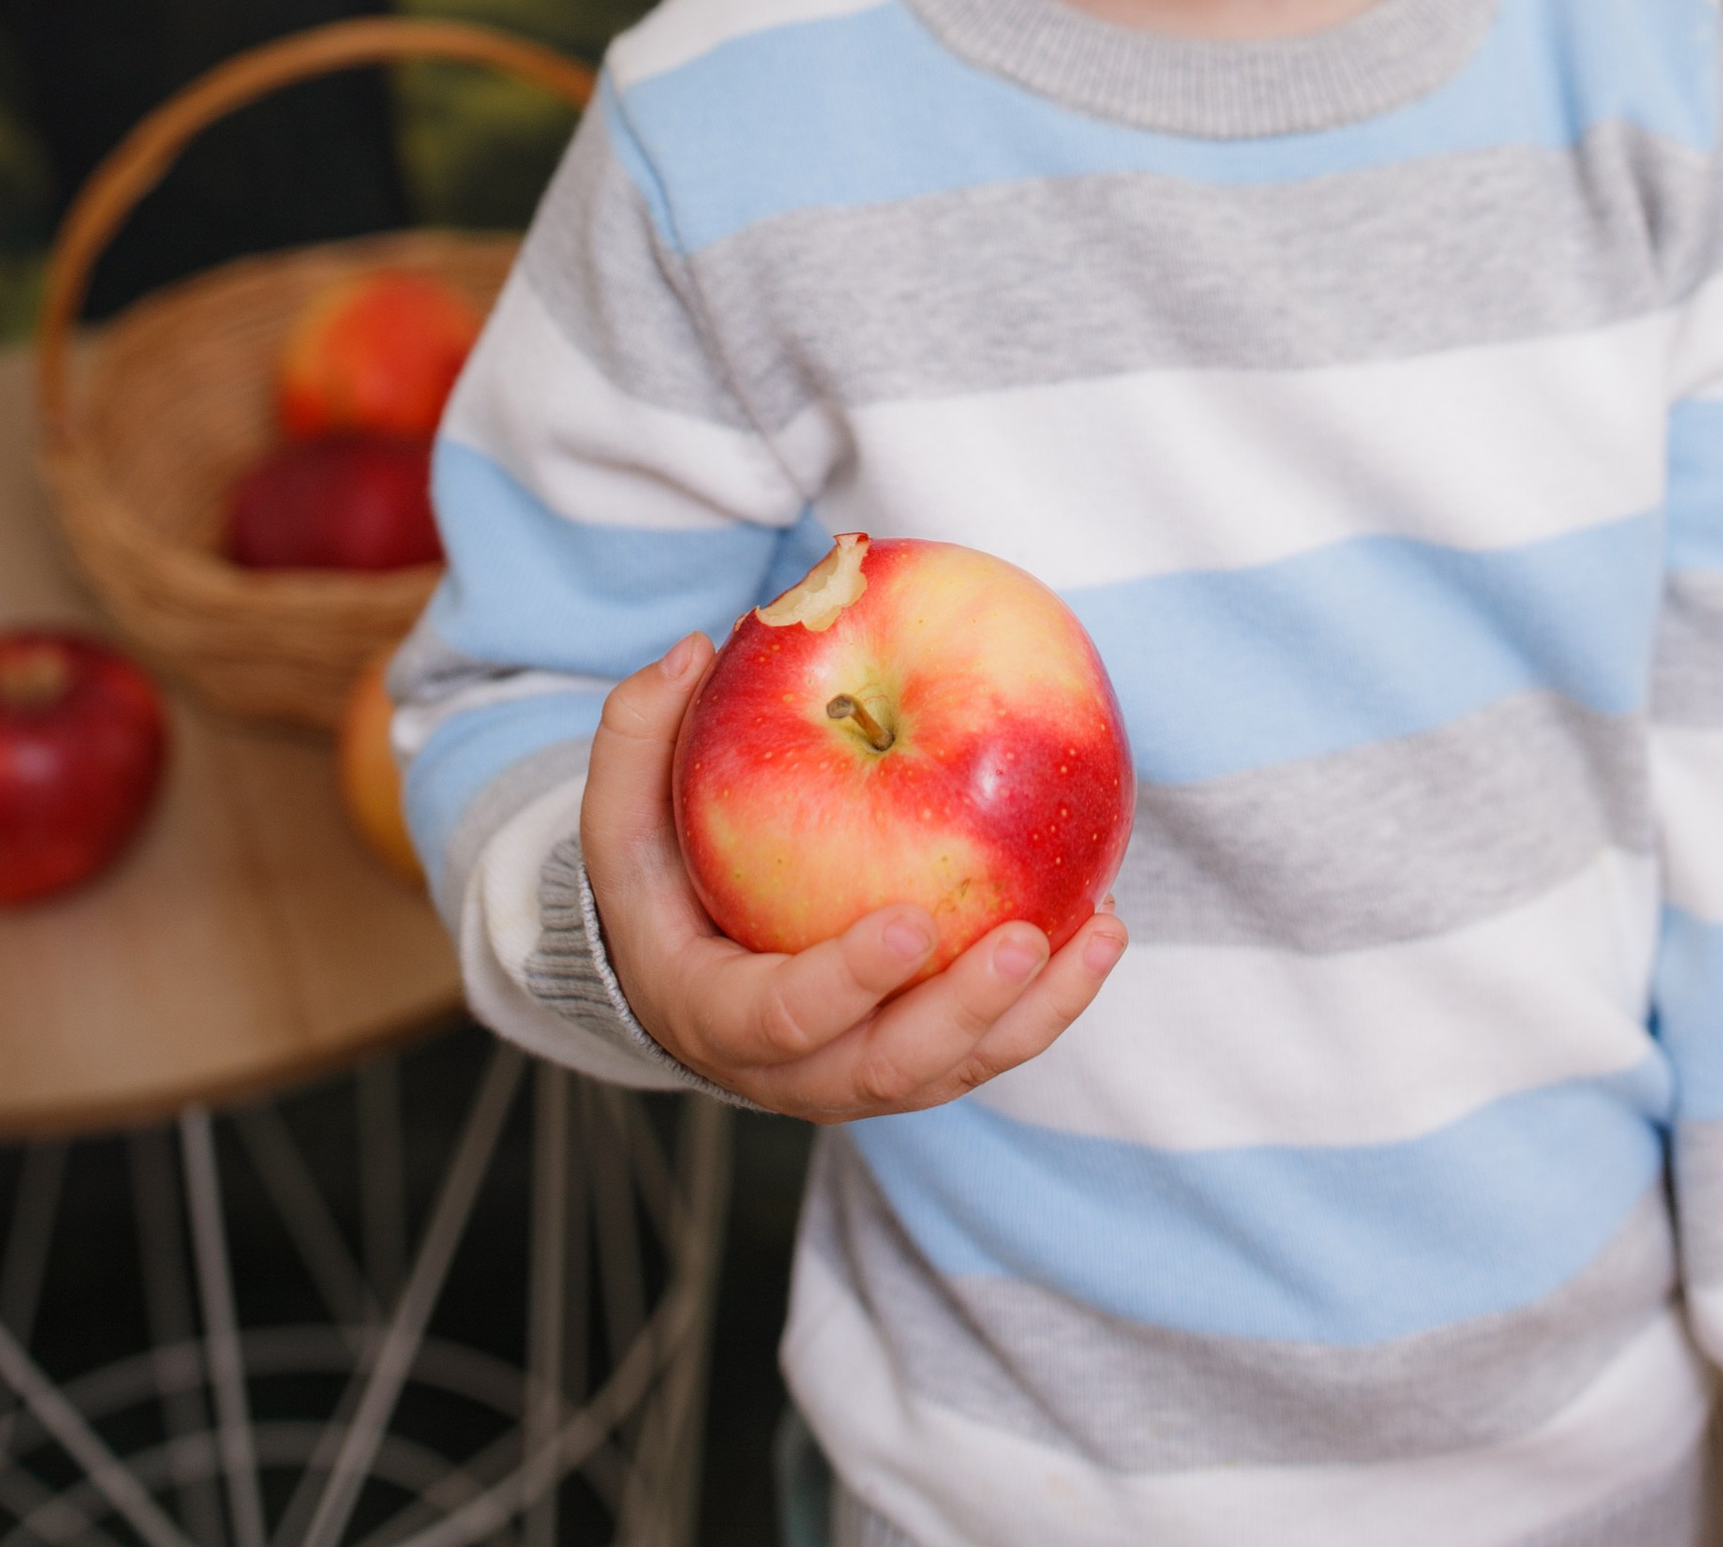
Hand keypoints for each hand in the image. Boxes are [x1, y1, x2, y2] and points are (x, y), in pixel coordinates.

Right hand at [579, 628, 1126, 1119]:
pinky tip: (1101, 926)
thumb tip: (693, 648)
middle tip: (1027, 938)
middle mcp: (795, 1069)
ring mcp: (865, 1073)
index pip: (785, 1016)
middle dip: (967, 1009)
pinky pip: (994, 1043)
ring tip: (1100, 935)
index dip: (850, 980)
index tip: (913, 921)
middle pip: (891, 1067)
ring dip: (1037, 1011)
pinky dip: (1053, 997)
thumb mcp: (621, 811)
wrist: (682, 971)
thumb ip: (638, 733)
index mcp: (716, 1014)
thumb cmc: (658, 877)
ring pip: (959, 1069)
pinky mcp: (921, 1057)